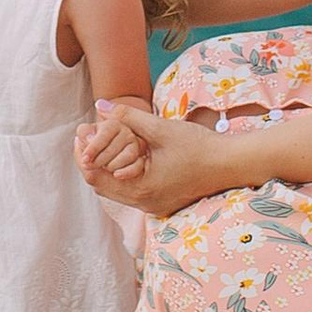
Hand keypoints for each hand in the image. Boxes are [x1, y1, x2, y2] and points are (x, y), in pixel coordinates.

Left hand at [77, 101, 233, 219]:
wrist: (230, 165)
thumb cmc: (199, 146)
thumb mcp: (161, 128)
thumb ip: (128, 117)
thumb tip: (100, 106)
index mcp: (142, 189)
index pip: (95, 176)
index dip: (84, 153)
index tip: (81, 131)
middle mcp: (144, 203)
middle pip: (100, 185)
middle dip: (90, 159)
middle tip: (86, 134)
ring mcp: (152, 206)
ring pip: (113, 190)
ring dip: (104, 166)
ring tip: (101, 140)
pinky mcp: (159, 202)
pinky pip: (128, 191)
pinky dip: (118, 173)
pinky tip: (121, 153)